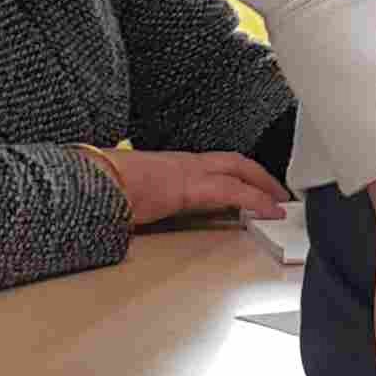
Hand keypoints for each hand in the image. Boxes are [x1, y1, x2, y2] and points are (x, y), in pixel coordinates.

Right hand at [93, 146, 288, 227]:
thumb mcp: (133, 195)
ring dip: (263, 184)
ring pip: (239, 170)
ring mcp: (190, 171)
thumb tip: (143, 214)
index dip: (237, 171)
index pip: (213, 162)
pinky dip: (257, 200)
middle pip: (234, 161)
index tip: (252, 183)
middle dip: (259, 174)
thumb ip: (147, 201)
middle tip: (278, 191)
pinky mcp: (193, 187)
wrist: (94, 182)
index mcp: (171, 165)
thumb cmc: (104, 188)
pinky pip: (234, 191)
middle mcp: (184, 162)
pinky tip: (270, 211)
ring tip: (281, 201)